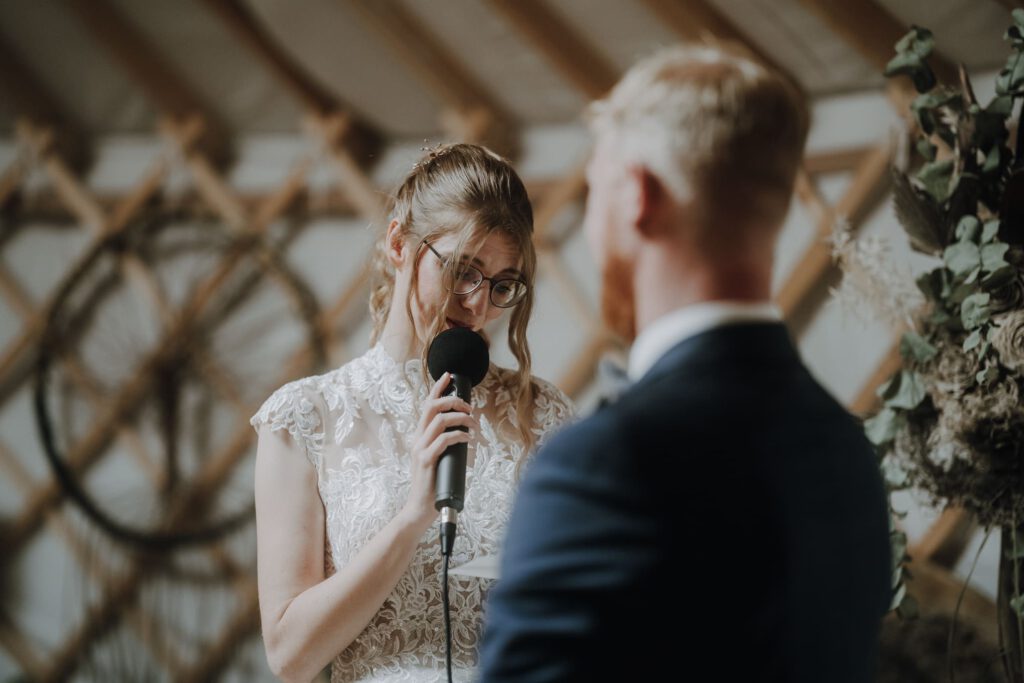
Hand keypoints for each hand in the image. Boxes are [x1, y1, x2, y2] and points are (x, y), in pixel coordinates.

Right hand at [400, 372, 477, 532]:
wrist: (419, 509)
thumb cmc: (433, 485)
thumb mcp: (439, 459)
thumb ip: (446, 445)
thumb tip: (466, 434)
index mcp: (420, 436)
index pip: (427, 405)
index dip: (437, 388)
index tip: (449, 375)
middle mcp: (417, 439)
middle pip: (431, 407)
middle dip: (452, 399)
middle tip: (468, 405)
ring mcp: (420, 449)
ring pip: (438, 421)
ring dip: (460, 418)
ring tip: (473, 423)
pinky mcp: (426, 461)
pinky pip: (443, 440)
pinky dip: (458, 435)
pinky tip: (468, 438)